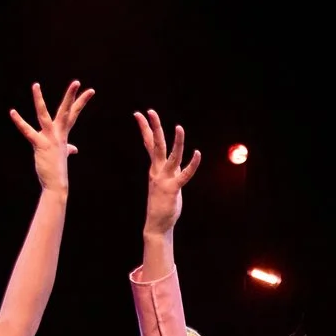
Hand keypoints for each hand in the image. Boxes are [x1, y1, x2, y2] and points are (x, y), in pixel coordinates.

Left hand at [10, 81, 93, 193]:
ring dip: (39, 100)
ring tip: (35, 85)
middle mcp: (58, 133)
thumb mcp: (63, 155)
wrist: (56, 184)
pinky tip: (12, 112)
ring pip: (44, 115)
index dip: (81, 101)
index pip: (74, 113)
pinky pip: (28, 131)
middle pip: (66, 111)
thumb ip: (68, 149)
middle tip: (76, 82)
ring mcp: (50, 138)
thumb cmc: (58, 170)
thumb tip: (73, 149)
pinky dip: (19, 122)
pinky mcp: (40, 144)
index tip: (90, 90)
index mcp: (63, 133)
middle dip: (71, 96)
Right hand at [135, 109, 201, 237]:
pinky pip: (184, 175)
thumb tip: (169, 161)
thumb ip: (165, 170)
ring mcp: (165, 179)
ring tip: (179, 127)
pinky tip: (197, 153)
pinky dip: (192, 165)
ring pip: (171, 157)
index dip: (145, 128)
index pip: (149, 144)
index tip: (138, 114)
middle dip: (153, 127)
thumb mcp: (161, 182)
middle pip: (156, 145)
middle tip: (149, 111)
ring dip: (177, 142)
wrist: (156, 224)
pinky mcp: (173, 189)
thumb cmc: (161, 204)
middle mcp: (157, 171)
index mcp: (154, 168)